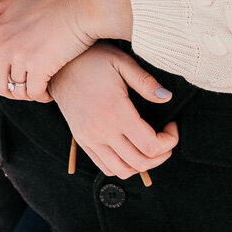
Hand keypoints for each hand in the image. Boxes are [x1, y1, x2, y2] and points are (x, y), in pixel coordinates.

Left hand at [0, 0, 130, 101]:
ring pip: (17, 90)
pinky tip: (49, 93)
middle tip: (24, 91)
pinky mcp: (40, 66)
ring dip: (27, 94)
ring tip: (38, 90)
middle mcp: (4, 45)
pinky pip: (34, 93)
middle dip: (10, 92)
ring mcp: (21, 56)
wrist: (80, 4)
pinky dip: (42, 96)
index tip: (7, 82)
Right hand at [49, 44, 177, 178]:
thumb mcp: (122, 62)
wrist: (59, 67)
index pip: (151, 145)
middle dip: (161, 155)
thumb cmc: (92, 60)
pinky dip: (123, 166)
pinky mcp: (82, 141)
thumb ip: (146, 82)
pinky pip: (106, 167)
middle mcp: (101, 130)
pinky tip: (131, 149)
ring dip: (143, 165)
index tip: (172, 126)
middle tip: (167, 139)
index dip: (169, 141)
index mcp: (115, 111)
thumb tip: (167, 98)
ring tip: (150, 147)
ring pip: (123, 171)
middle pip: (140, 163)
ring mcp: (89, 139)